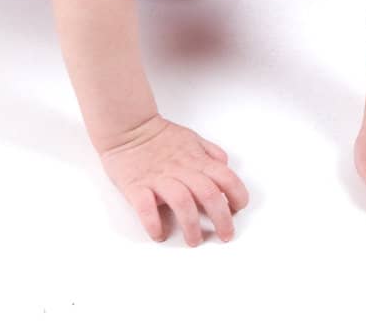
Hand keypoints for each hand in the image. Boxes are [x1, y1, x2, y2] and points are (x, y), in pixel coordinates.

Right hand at [97, 113, 249, 245]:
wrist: (127, 126)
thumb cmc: (159, 135)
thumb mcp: (191, 137)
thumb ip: (210, 152)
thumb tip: (225, 166)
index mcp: (196, 159)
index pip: (225, 177)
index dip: (237, 194)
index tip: (238, 209)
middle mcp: (180, 169)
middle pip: (208, 194)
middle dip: (221, 218)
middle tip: (225, 235)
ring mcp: (158, 178)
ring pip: (181, 202)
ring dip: (191, 225)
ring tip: (194, 240)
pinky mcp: (136, 186)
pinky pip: (146, 208)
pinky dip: (153, 224)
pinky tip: (159, 234)